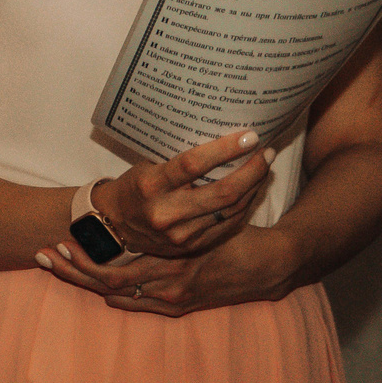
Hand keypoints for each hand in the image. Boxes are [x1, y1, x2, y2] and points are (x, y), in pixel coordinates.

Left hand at [37, 222, 299, 316]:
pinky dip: (114, 293)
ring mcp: (171, 300)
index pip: (112, 271)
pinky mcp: (178, 305)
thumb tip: (149, 192)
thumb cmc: (236, 234)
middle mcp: (166, 288)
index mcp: (169, 265)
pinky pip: (137, 303)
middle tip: (43, 255)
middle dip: (72, 273)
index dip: (82, 262)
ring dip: (85, 281)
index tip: (58, 245)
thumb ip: (179, 211)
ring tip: (57, 265)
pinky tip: (95, 285)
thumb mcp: (205, 220)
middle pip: (105, 286)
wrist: (268, 266)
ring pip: (116, 295)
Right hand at [94, 128, 271, 260]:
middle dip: (252, 170)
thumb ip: (179, 161)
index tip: (248, 136)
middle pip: (222, 192)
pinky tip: (253, 189)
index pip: (192, 165)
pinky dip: (245, 205)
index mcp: (151, 186)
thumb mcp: (147, 167)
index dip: (225, 150)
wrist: (115, 226)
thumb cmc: (134, 187)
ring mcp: (182, 234)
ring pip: (231, 210)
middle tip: (266, 152)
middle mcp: (166, 213)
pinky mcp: (193, 246)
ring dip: (254, 186)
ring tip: (265, 166)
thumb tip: (218, 136)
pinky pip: (228, 224)